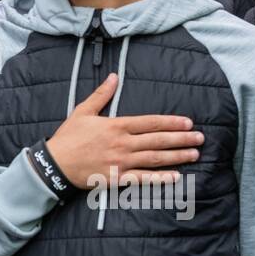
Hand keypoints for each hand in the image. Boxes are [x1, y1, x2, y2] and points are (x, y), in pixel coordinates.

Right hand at [44, 73, 203, 187]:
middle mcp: (122, 144)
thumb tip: (114, 77)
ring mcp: (121, 162)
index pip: (150, 122)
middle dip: (181, 139)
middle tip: (200, 138)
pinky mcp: (118, 178)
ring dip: (177, 156)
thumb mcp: (83, 111)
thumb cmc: (68, 137)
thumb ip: (101, 94)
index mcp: (116, 125)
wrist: (55, 163)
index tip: (188, 122)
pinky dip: (161, 178)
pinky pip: (143, 179)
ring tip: (194, 154)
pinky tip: (176, 177)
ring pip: (155, 158)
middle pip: (158, 140)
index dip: (171, 122)